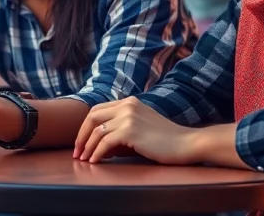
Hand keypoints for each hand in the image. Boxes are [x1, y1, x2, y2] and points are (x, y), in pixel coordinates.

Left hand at [74, 98, 204, 164]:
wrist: (186, 143)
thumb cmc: (165, 141)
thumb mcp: (140, 128)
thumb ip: (120, 132)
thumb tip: (98, 146)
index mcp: (129, 102)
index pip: (98, 110)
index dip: (86, 127)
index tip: (81, 142)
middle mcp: (127, 105)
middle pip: (92, 117)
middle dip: (81, 136)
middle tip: (77, 152)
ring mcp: (128, 116)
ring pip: (97, 131)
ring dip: (87, 147)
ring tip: (84, 160)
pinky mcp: (130, 130)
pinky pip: (105, 142)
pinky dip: (97, 153)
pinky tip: (95, 161)